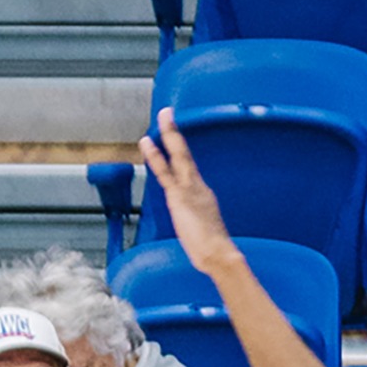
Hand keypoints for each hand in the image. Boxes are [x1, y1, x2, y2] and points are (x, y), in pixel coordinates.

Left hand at [138, 107, 243, 274]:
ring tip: (162, 116)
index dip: (179, 151)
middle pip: (185, 153)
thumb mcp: (204, 231)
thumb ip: (196, 223)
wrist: (219, 253)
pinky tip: (147, 142)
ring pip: (179, 155)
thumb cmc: (213, 249)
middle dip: (175, 133)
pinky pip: (165, 170)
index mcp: (203, 193)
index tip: (172, 137)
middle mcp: (199, 186)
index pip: (188, 167)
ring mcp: (190, 188)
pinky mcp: (180, 195)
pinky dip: (155, 155)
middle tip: (167, 113)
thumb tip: (194, 227)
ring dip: (169, 134)